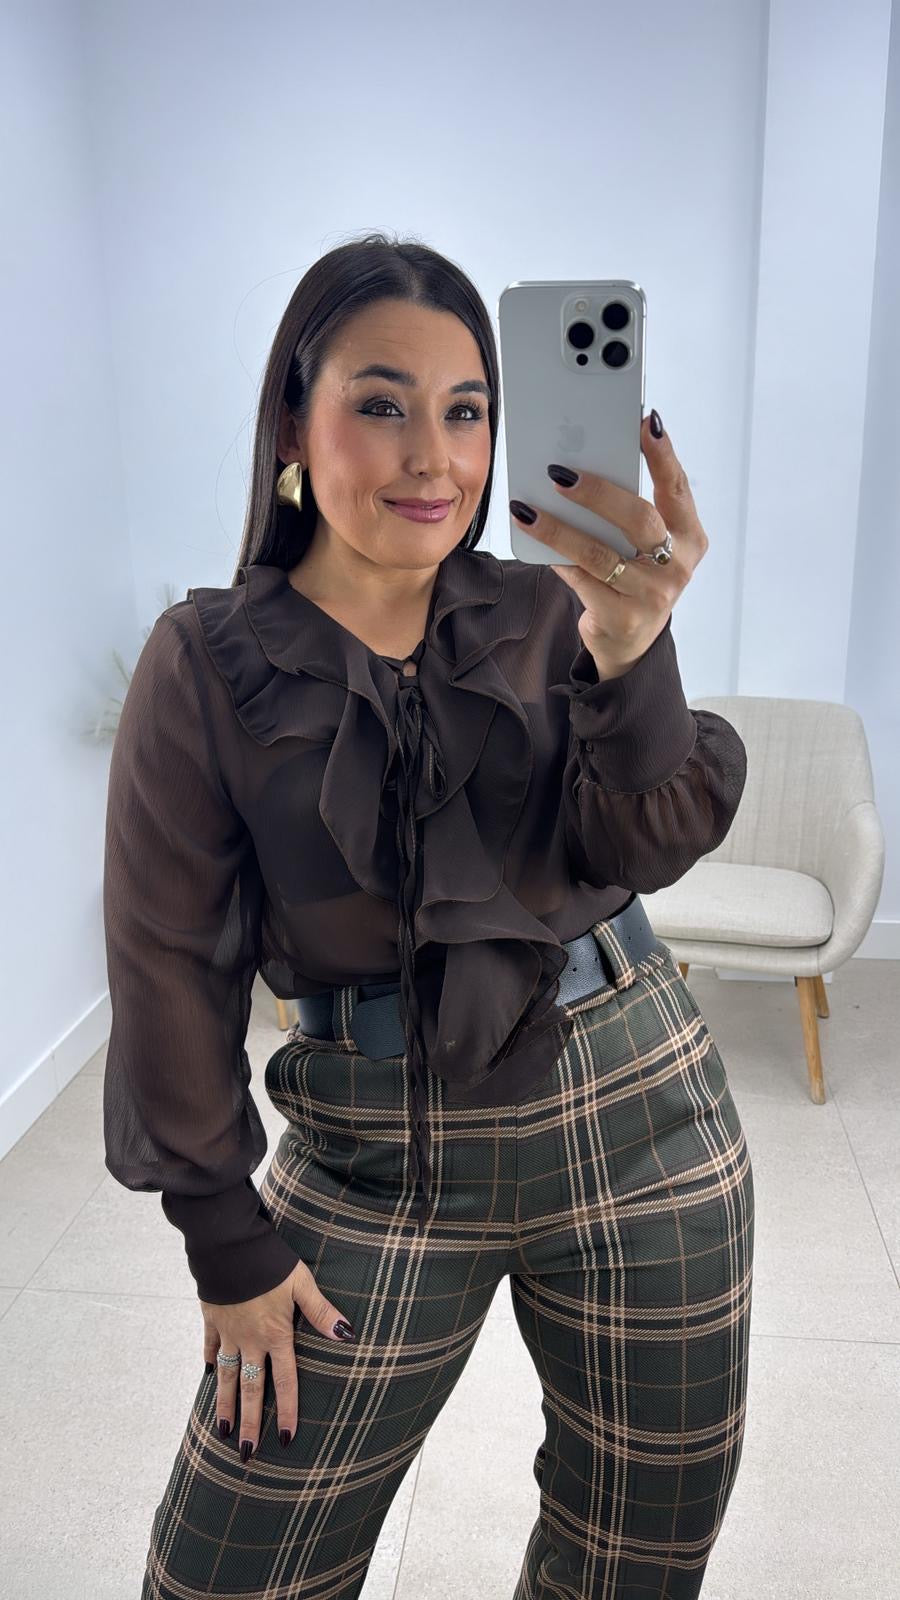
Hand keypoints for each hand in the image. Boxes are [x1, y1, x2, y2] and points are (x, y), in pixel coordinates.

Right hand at [200, 1258, 356, 1459]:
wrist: (229, 1245)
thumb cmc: (270, 1262)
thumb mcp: (301, 1283)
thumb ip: (321, 1312)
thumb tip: (347, 1334)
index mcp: (275, 1335)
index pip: (284, 1381)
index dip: (286, 1411)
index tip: (284, 1439)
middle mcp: (250, 1340)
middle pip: (251, 1388)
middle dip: (248, 1422)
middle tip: (245, 1452)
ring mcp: (228, 1331)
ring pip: (227, 1375)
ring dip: (225, 1403)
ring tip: (222, 1430)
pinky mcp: (212, 1317)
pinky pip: (211, 1346)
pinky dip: (211, 1361)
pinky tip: (210, 1374)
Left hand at [510, 412, 708, 678]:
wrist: (630, 642)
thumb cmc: (635, 578)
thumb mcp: (646, 546)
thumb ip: (633, 512)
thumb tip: (585, 464)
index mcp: (690, 538)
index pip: (676, 487)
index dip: (662, 454)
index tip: (642, 422)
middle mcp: (678, 566)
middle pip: (638, 518)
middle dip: (598, 492)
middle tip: (560, 474)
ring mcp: (652, 595)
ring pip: (599, 553)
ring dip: (559, 529)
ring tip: (527, 510)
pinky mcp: (623, 617)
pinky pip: (581, 580)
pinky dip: (555, 558)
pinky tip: (534, 540)